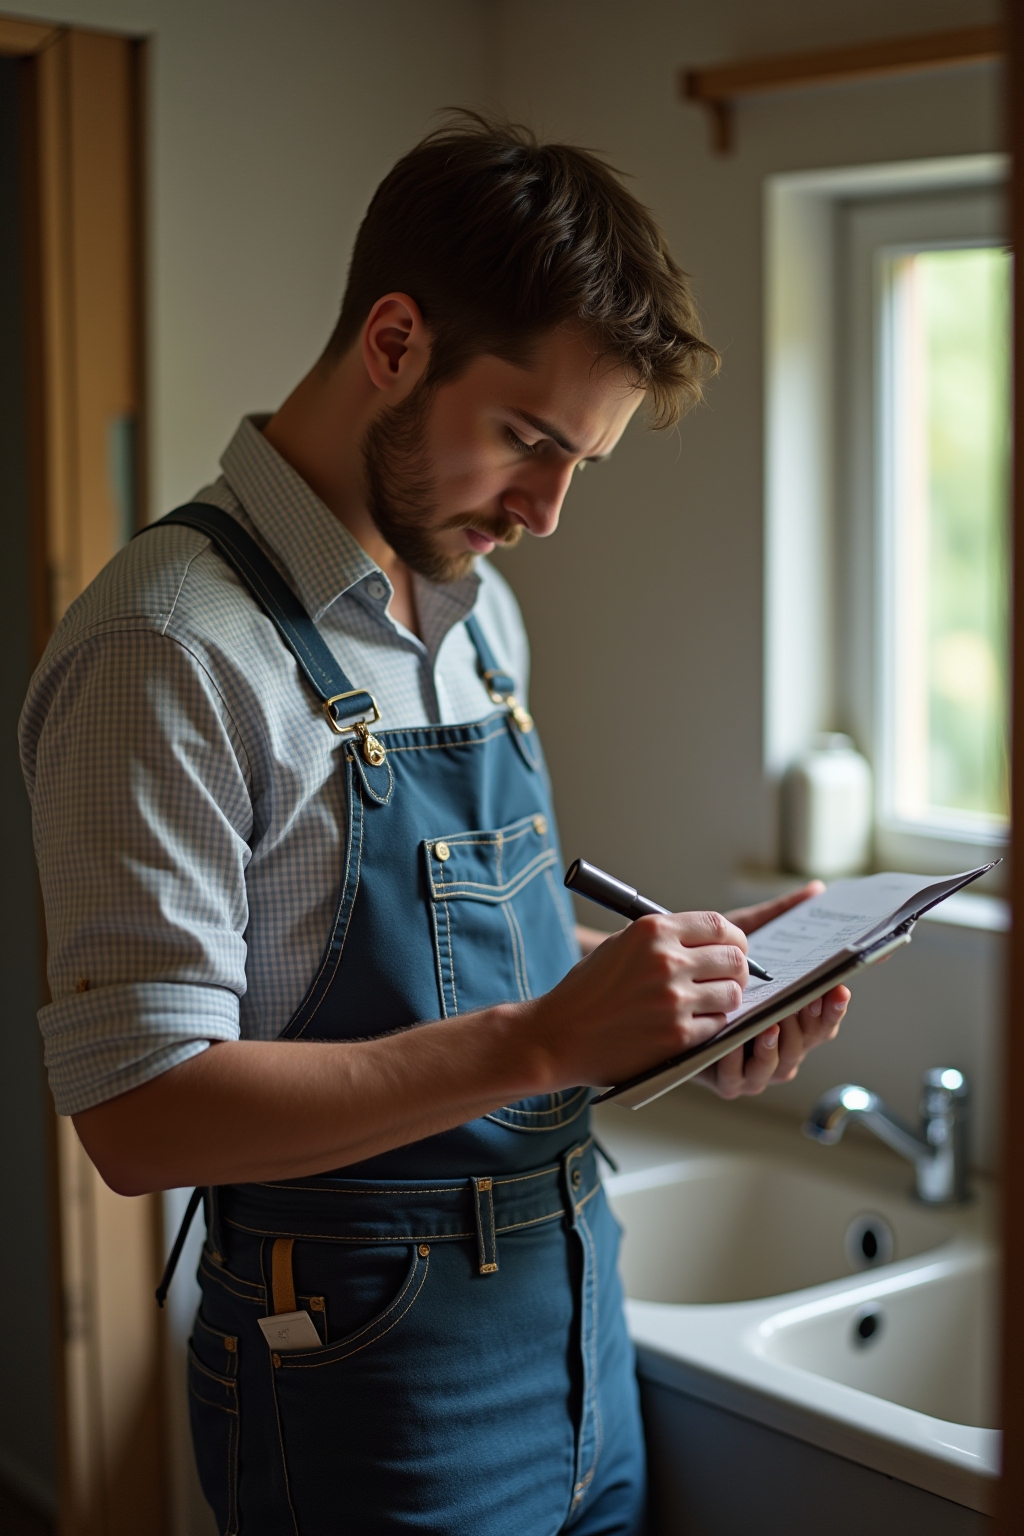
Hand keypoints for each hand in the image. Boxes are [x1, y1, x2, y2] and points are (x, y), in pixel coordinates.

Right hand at [522, 910, 749, 1090]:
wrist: (559, 1035)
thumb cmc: (588, 990)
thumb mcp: (621, 945)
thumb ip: (664, 937)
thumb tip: (712, 939)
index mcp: (652, 930)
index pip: (719, 925)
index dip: (735, 939)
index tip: (735, 949)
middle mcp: (666, 960)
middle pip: (735, 959)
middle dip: (738, 970)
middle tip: (729, 979)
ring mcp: (673, 1000)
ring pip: (732, 994)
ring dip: (727, 999)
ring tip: (710, 1003)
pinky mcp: (676, 1036)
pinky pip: (718, 1025)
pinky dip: (711, 1025)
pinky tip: (692, 1024)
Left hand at [700, 879, 847, 1097]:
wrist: (648, 989)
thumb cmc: (703, 960)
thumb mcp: (742, 934)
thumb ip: (778, 915)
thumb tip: (817, 889)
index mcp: (788, 1014)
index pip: (822, 1016)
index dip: (833, 1006)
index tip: (838, 988)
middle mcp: (775, 1043)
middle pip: (806, 1044)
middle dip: (811, 1026)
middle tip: (809, 1004)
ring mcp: (750, 1065)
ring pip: (776, 1068)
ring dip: (776, 1048)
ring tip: (771, 1024)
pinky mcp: (720, 1078)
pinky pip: (736, 1080)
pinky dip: (739, 1064)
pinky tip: (735, 1044)